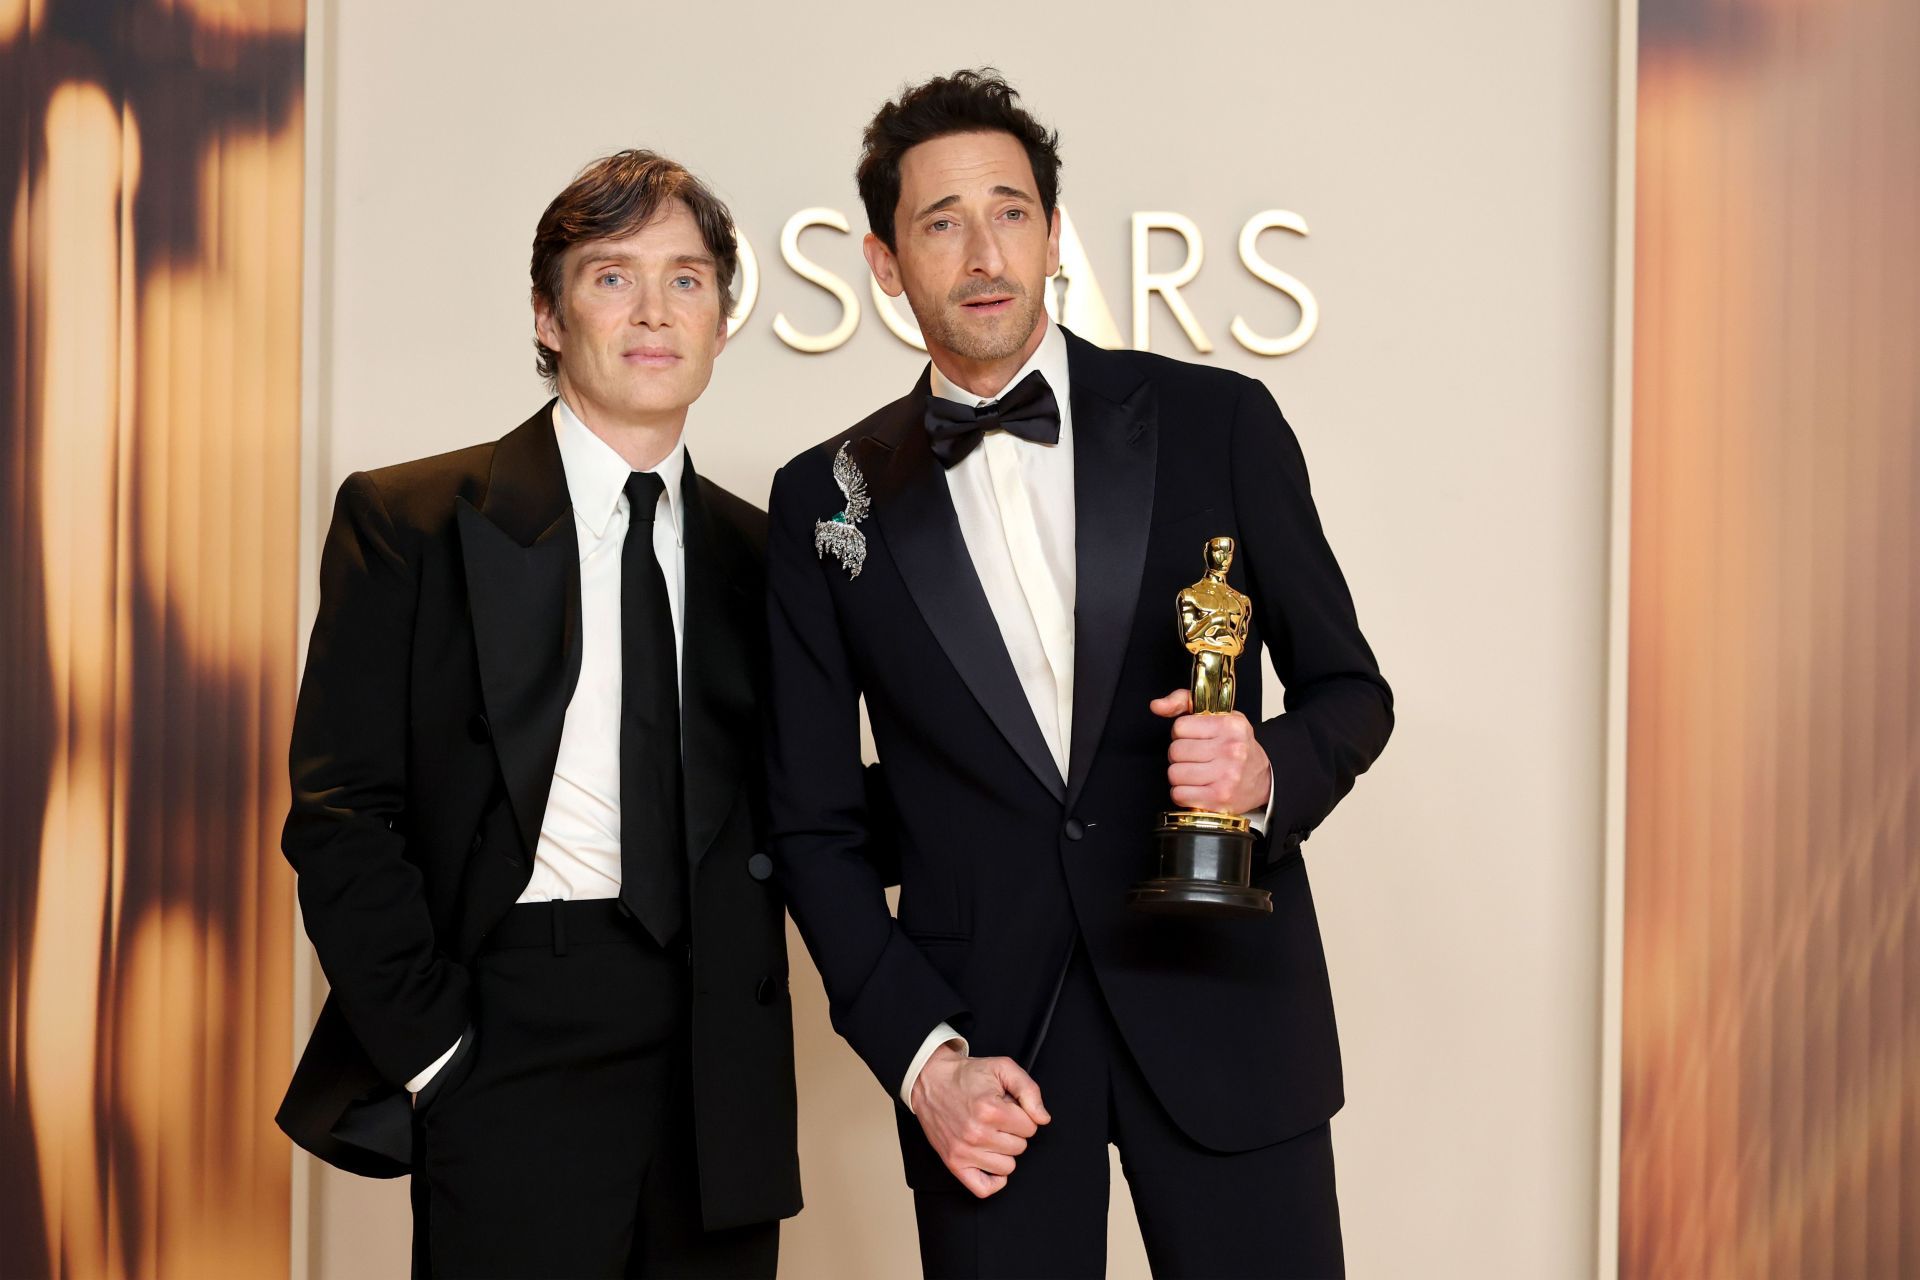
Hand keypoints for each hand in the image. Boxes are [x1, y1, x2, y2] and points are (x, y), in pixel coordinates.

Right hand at [909, 1043, 1050, 1197]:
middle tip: (997, 1118)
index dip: (1023, 1115)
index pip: (1031, 1127)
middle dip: (1013, 1132)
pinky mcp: (954, 1163)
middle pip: (1020, 1147)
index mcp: (991, 1110)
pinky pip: (984, 1188)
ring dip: (1004, 1151)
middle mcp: (977, 1133)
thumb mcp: (1002, 1068)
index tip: (1009, 1108)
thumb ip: (1029, 1090)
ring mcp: (964, 1151)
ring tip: (990, 1134)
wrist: (931, 1080)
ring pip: (1007, 1167)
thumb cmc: (966, 1075)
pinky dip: (993, 1180)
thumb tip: (1043, 1118)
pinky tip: (991, 1160)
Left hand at [1149, 688, 1271, 812]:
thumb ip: (1184, 703)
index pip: (1180, 727)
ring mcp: (1226, 776)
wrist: (1264, 778)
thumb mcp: (1219, 716)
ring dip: (1180, 776)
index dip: (1182, 734)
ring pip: (1174, 774)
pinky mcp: (1219, 799)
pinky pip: (1179, 794)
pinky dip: (1183, 793)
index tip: (1194, 739)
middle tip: (1196, 758)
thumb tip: (1156, 706)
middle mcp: (1231, 750)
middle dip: (1180, 756)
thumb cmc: (1237, 746)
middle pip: (1175, 751)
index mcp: (1230, 726)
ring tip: (1197, 773)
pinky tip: (1197, 788)